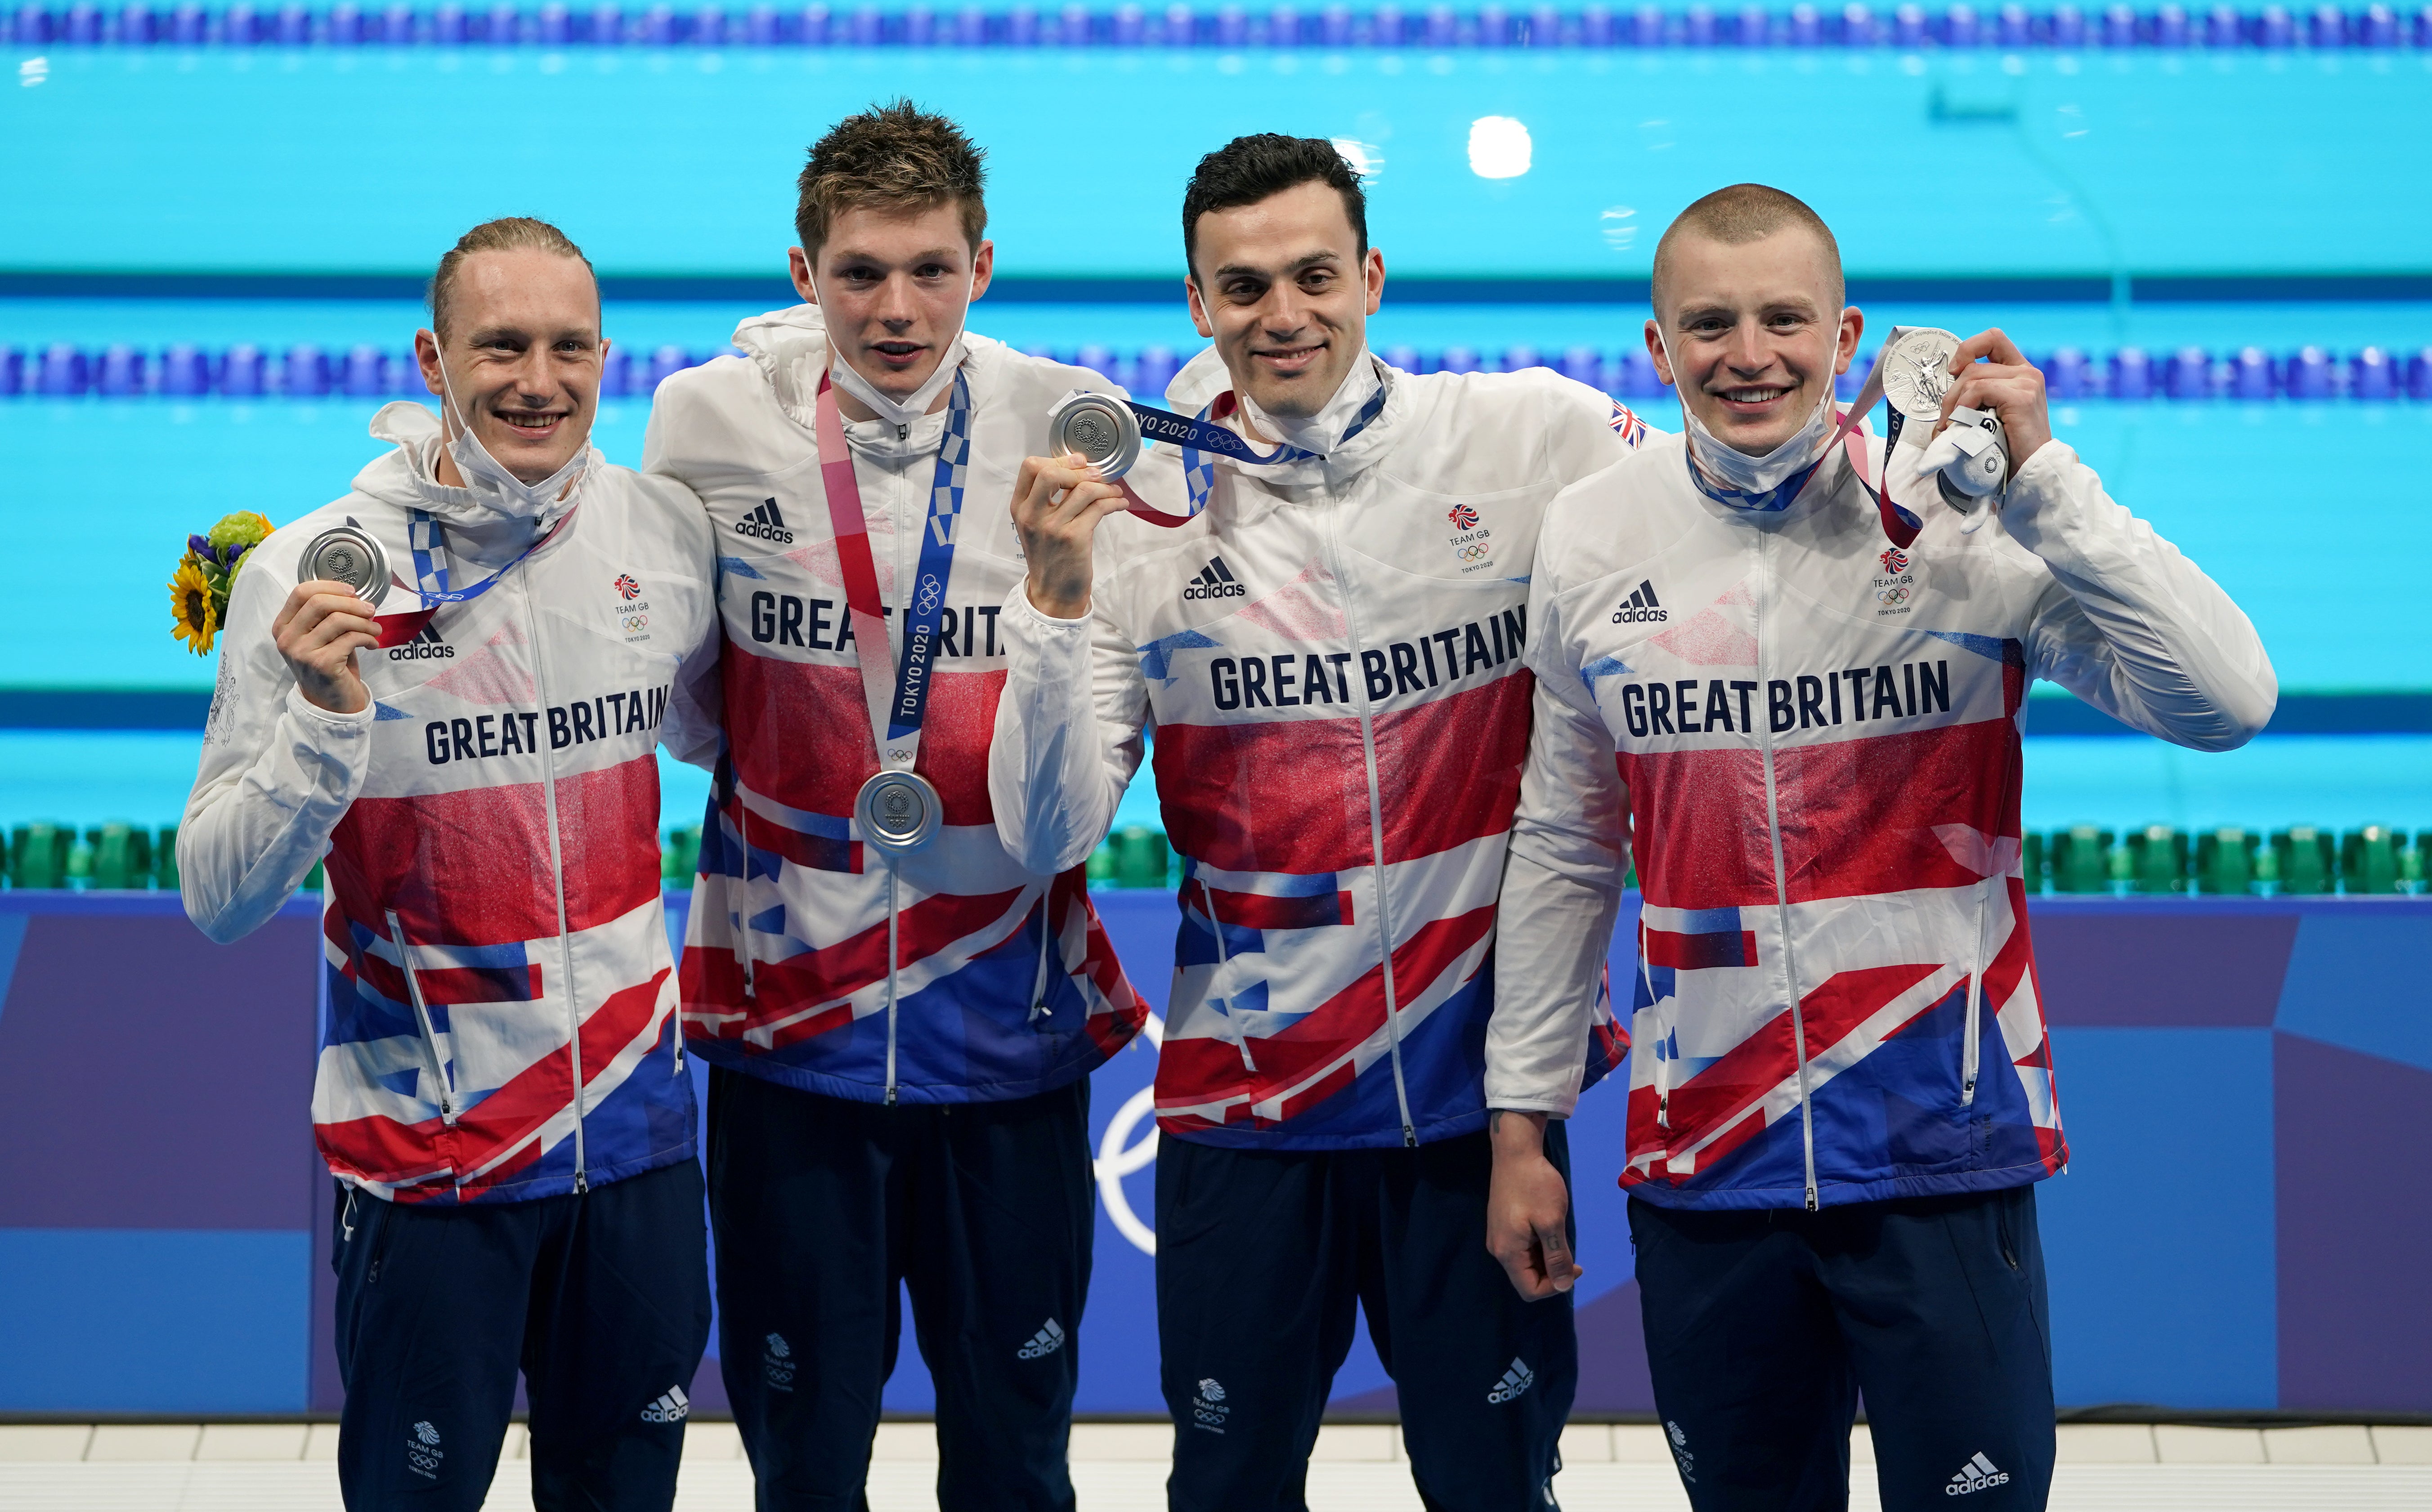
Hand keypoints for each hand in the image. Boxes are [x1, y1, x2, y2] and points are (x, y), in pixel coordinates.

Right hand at [273, 580, 380, 714]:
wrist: (331, 702)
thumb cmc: (329, 664)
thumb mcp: (320, 636)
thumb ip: (326, 615)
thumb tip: (352, 594)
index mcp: (283, 626)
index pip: (301, 593)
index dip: (330, 587)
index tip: (352, 591)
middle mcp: (287, 639)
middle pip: (319, 602)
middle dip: (352, 603)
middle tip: (370, 610)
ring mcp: (301, 652)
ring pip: (338, 620)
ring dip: (364, 622)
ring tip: (375, 629)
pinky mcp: (321, 664)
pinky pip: (350, 638)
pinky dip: (368, 637)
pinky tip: (372, 644)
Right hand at [1011, 453, 1130, 619]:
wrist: (1053, 593)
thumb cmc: (1049, 557)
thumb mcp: (1037, 525)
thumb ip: (1049, 499)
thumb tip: (1077, 471)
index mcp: (1020, 508)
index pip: (1030, 467)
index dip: (1057, 459)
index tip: (1077, 463)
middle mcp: (1031, 515)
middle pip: (1050, 472)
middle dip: (1079, 469)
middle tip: (1096, 475)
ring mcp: (1052, 527)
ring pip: (1082, 489)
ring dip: (1105, 487)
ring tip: (1114, 492)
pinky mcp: (1074, 538)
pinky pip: (1098, 508)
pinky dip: (1114, 502)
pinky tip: (1119, 505)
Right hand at [1486, 1110, 1582, 1300]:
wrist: (1515, 1153)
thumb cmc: (1535, 1186)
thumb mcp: (1551, 1222)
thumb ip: (1556, 1257)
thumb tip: (1562, 1287)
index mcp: (1508, 1252)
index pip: (1530, 1290)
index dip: (1555, 1285)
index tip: (1575, 1265)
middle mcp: (1498, 1249)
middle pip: (1527, 1278)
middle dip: (1552, 1271)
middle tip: (1570, 1250)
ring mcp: (1499, 1237)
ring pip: (1526, 1262)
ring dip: (1547, 1257)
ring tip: (1559, 1234)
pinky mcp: (1502, 1225)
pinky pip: (1522, 1248)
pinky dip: (1538, 1246)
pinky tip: (1547, 1227)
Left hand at [1937, 328, 2051, 482]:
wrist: (2029, 470)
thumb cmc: (2008, 445)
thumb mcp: (1992, 411)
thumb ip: (1980, 392)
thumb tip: (1950, 381)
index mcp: (2020, 372)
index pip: (1993, 339)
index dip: (1968, 348)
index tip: (1954, 370)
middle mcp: (2027, 373)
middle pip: (1974, 365)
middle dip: (1951, 392)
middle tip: (1945, 419)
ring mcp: (2027, 382)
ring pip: (1972, 377)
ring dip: (1953, 403)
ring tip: (1951, 426)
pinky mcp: (2021, 396)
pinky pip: (1979, 389)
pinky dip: (1963, 406)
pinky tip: (1963, 422)